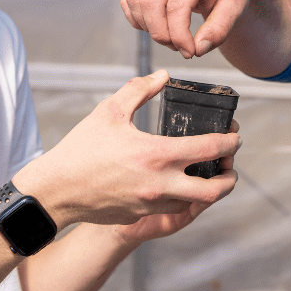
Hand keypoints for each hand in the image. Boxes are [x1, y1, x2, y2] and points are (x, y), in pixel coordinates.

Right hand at [15, 71, 240, 227]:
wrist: (56, 191)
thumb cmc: (82, 148)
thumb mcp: (110, 111)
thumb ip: (140, 90)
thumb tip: (162, 75)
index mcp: (157, 154)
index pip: (209, 150)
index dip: (229, 142)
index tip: (235, 136)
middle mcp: (160, 184)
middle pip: (213, 191)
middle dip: (229, 178)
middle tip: (230, 165)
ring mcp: (151, 204)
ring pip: (194, 203)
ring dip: (207, 190)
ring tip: (208, 174)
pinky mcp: (140, 215)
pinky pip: (172, 209)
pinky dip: (183, 198)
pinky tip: (179, 183)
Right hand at [121, 0, 259, 58]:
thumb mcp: (235, 9)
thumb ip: (218, 30)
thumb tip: (198, 48)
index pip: (177, 5)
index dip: (179, 35)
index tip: (190, 52)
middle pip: (151, 3)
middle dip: (161, 34)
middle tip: (179, 48)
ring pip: (136, 1)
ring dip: (148, 27)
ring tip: (171, 37)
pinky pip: (129, 0)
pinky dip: (137, 19)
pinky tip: (157, 27)